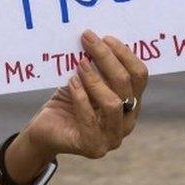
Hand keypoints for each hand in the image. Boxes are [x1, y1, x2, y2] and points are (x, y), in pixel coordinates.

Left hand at [20, 30, 147, 159]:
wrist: (45, 130)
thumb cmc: (67, 101)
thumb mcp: (83, 80)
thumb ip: (93, 65)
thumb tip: (92, 37)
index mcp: (131, 103)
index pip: (139, 76)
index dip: (124, 54)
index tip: (105, 37)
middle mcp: (127, 121)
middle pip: (126, 85)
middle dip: (107, 58)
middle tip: (88, 40)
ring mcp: (112, 137)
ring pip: (113, 103)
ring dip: (95, 79)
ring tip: (80, 63)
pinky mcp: (93, 146)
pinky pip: (90, 119)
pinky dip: (81, 97)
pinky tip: (71, 82)